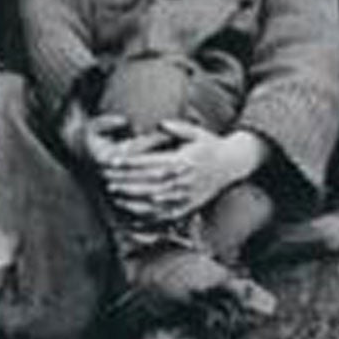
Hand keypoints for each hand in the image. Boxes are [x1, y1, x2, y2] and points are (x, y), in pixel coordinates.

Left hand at [95, 122, 265, 225]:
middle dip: (124, 179)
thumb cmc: (211, 145)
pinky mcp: (187, 207)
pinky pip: (163, 214)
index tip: (113, 160)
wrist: (233, 164)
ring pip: (152, 199)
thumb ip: (178, 128)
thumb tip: (161, 124)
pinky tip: (130, 210)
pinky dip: (145, 213)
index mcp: (183, 161)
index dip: (130, 163)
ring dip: (130, 196)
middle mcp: (183, 181)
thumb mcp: (197, 132)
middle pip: (147, 182)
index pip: (150, 162)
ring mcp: (185, 197)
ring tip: (113, 191)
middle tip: (105, 176)